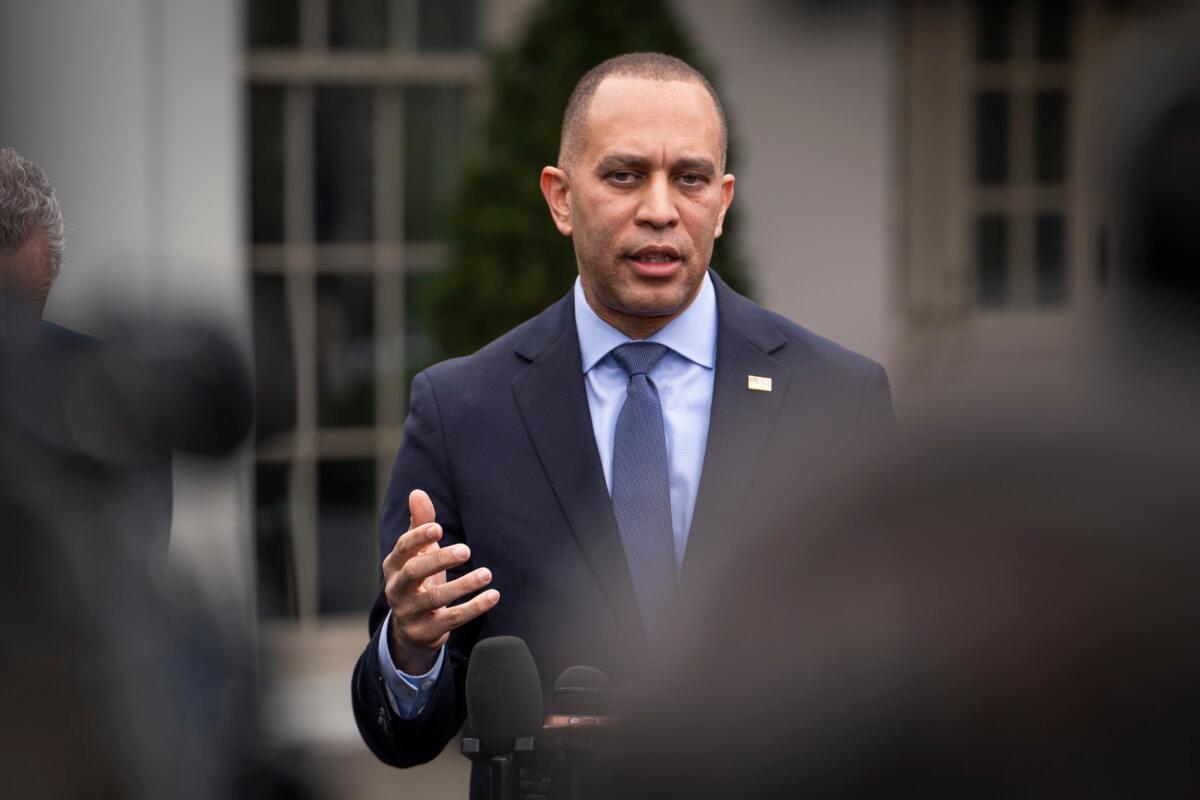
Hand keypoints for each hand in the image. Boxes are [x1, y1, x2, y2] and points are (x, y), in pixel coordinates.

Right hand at [383, 489, 498, 674]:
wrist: (411, 628)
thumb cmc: (419, 579)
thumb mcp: (419, 553)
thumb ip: (420, 523)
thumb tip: (417, 492)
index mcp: (394, 566)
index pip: (402, 549)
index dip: (418, 538)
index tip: (438, 528)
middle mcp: (397, 589)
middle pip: (414, 572)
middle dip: (439, 559)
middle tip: (466, 550)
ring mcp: (410, 613)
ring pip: (435, 599)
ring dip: (463, 585)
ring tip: (487, 574)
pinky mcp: (427, 632)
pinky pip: (452, 620)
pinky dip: (474, 607)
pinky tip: (493, 596)